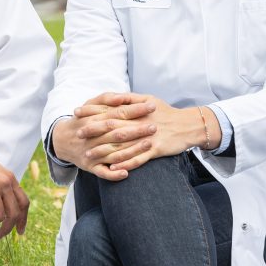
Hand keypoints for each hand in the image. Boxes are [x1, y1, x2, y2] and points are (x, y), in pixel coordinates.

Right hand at [51, 93, 157, 180]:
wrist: (62, 140)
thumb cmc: (83, 119)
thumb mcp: (90, 105)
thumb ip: (107, 98)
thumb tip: (123, 97)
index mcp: (94, 119)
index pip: (118, 113)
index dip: (135, 109)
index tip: (152, 106)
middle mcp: (93, 137)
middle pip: (117, 133)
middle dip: (137, 130)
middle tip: (154, 126)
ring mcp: (92, 153)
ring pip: (113, 153)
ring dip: (131, 150)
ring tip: (149, 144)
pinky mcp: (91, 167)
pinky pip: (103, 172)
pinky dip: (114, 174)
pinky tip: (126, 173)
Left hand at [75, 93, 219, 174]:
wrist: (188, 125)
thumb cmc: (166, 113)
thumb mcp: (149, 99)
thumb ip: (130, 98)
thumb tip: (112, 97)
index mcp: (137, 110)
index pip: (110, 109)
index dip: (93, 111)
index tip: (77, 113)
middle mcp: (140, 123)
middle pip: (113, 127)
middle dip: (94, 131)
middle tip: (78, 134)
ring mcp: (148, 137)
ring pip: (123, 145)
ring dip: (104, 151)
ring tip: (89, 156)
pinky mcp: (156, 149)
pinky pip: (138, 159)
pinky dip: (125, 164)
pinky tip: (112, 169)